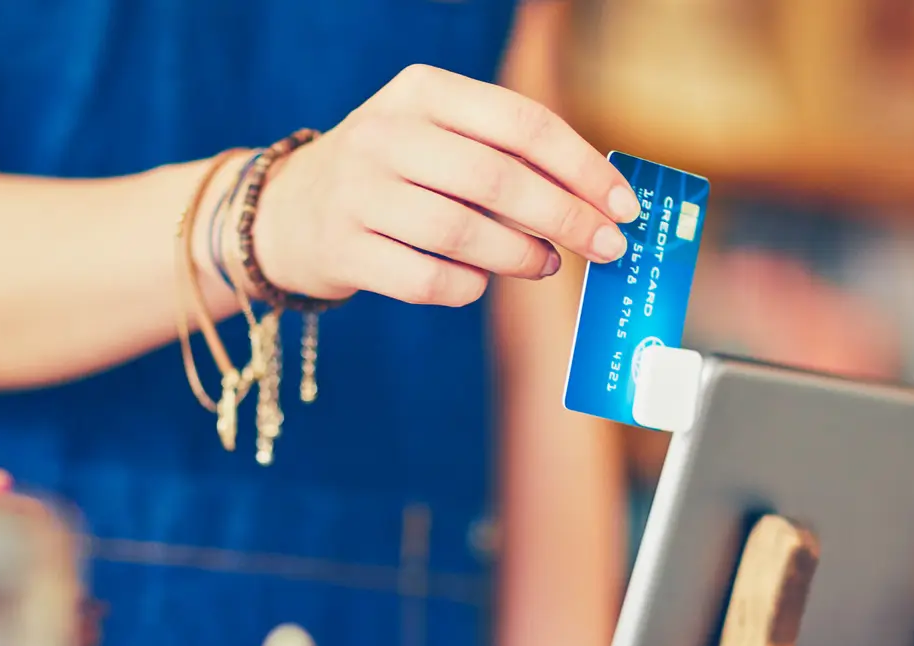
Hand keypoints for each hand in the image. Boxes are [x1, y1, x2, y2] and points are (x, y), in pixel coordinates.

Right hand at [252, 64, 640, 306]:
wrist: (288, 210)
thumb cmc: (396, 174)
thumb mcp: (441, 137)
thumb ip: (510, 158)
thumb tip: (599, 203)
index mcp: (423, 91)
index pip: (522, 123)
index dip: (583, 168)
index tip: (625, 206)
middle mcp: (386, 132)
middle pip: (497, 179)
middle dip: (566, 218)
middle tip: (607, 247)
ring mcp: (357, 192)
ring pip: (462, 232)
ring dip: (521, 256)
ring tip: (544, 265)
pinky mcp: (342, 249)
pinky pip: (426, 280)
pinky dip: (467, 287)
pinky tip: (478, 282)